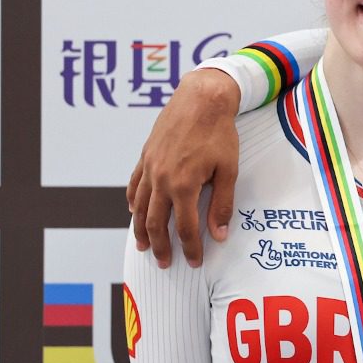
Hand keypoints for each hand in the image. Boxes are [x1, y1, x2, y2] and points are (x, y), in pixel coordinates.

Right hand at [127, 70, 241, 267]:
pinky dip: (133, 202)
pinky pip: (134, 185)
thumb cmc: (219, 134)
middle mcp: (161, 180)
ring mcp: (149, 168)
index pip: (185, 228)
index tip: (194, 262)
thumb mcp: (229, 171)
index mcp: (183, 185)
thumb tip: (220, 234)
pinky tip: (134, 211)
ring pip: (139, 207)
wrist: (201, 99)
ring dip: (141, 230)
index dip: (190, 249)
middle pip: (156, 223)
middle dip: (161, 246)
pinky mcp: (145, 157)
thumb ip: (221, 204)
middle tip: (165, 263)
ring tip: (143, 246)